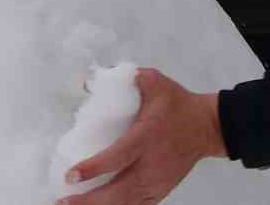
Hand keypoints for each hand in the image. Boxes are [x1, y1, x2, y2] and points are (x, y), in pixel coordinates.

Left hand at [57, 69, 225, 204]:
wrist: (207, 127)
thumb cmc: (177, 104)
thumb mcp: (154, 82)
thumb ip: (125, 78)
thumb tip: (88, 80)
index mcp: (147, 137)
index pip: (119, 156)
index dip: (94, 168)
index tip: (71, 175)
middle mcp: (152, 164)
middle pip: (118, 191)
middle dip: (89, 201)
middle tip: (63, 202)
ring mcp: (157, 182)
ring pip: (126, 203)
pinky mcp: (160, 190)